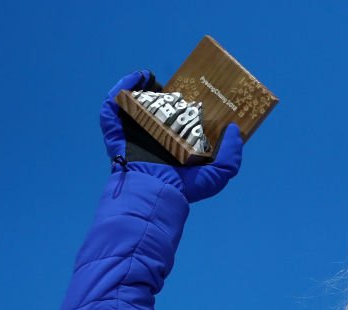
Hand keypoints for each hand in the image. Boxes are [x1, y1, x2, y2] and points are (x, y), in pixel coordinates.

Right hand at [100, 70, 243, 203]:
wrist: (155, 193)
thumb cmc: (183, 188)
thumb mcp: (217, 174)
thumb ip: (231, 155)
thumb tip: (234, 129)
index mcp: (172, 146)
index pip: (177, 121)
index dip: (184, 105)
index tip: (196, 91)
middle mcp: (151, 138)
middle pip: (155, 109)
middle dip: (164, 94)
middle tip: (176, 85)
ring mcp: (132, 133)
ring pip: (133, 103)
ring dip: (141, 87)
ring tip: (154, 78)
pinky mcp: (115, 130)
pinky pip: (113, 104)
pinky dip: (122, 87)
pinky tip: (139, 77)